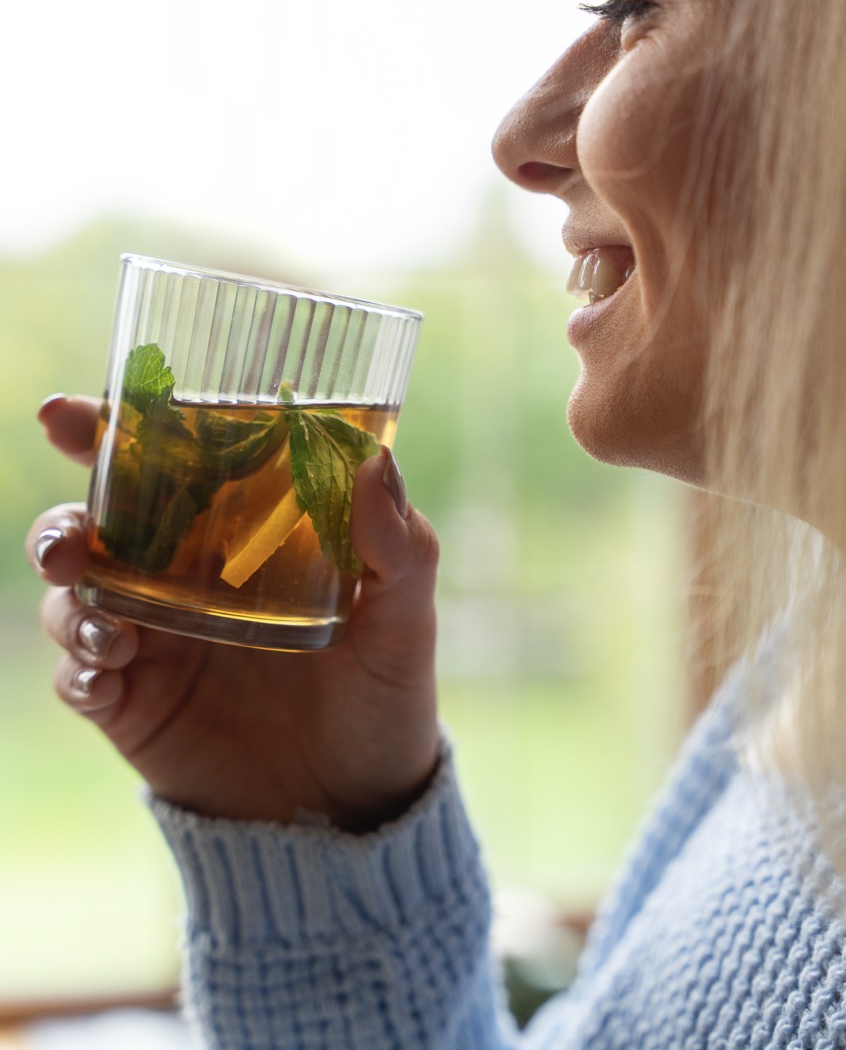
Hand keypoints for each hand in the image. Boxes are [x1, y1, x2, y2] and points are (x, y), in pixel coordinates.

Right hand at [26, 395, 439, 831]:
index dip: (114, 430)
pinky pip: (77, 676)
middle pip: (97, 523)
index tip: (71, 413)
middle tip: (72, 540)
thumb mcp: (403, 621)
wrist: (355, 808)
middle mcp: (184, 575)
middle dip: (65, 520)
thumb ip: (396, 546)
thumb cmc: (383, 697)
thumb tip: (374, 461)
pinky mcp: (132, 704)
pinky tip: (108, 675)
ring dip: (69, 597)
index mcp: (240, 533)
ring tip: (109, 629)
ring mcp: (152, 639)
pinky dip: (78, 668)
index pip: (169, 463)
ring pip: (73, 594)